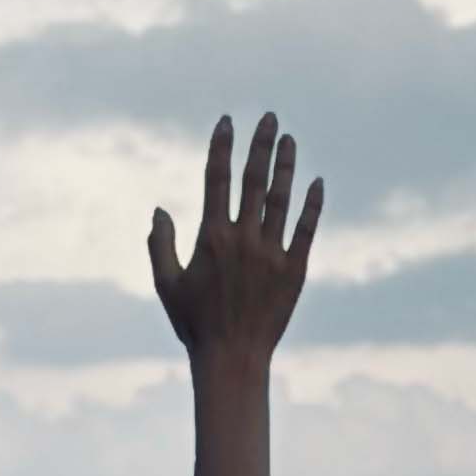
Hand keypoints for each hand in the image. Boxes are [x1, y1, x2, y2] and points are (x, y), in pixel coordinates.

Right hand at [148, 112, 320, 361]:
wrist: (233, 358)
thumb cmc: (195, 323)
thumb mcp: (166, 283)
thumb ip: (160, 243)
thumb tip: (159, 210)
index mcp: (211, 236)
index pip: (217, 179)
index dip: (222, 147)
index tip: (227, 122)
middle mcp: (243, 239)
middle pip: (253, 180)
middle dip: (261, 145)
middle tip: (270, 118)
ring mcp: (272, 253)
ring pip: (281, 199)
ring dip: (286, 166)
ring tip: (290, 139)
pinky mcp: (295, 271)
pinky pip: (306, 230)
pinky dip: (312, 205)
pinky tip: (316, 182)